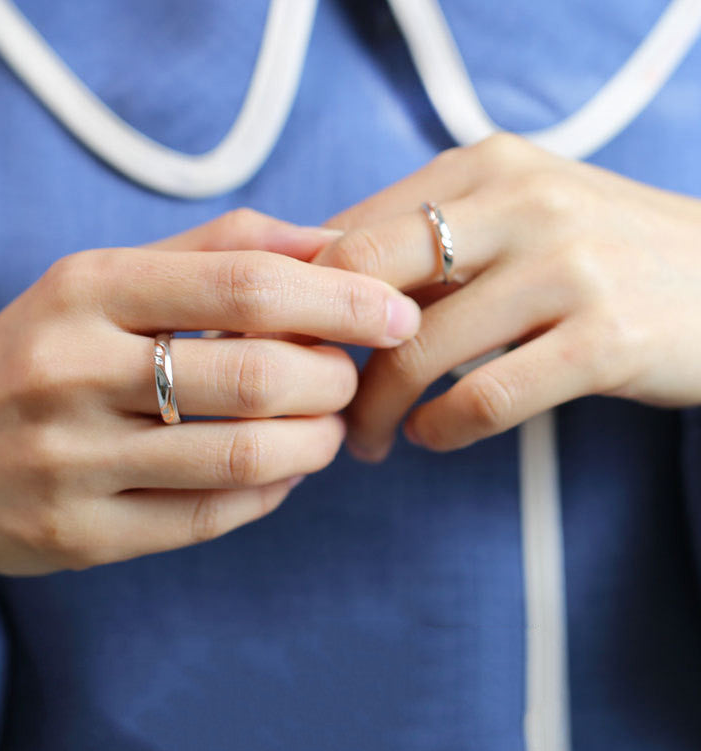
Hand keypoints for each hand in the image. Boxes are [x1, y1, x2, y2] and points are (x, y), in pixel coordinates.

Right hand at [0, 209, 420, 581]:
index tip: (396, 312)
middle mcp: (70, 373)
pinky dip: (273, 492)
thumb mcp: (106, 281)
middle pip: (257, 374)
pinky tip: (283, 470)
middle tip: (353, 376)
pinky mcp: (81, 536)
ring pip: (244, 454)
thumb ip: (217, 252)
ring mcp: (71, 463)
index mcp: (85, 290)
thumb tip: (331, 243)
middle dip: (335, 378)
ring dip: (316, 440)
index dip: (341, 299)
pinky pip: (212, 517)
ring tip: (328, 425)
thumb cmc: (42, 354)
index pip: (245, 284)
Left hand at [314, 133, 700, 457]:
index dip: (302, 302)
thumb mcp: (510, 215)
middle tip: (316, 398)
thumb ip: (422, 238)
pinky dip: (439, 431)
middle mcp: (521, 202)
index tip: (291, 350)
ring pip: (417, 352)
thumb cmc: (592, 255)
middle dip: (320, 351)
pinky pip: (484, 399)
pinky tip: (431, 436)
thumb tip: (314, 278)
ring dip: (375, 413)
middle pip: (366, 276)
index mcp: (483, 167)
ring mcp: (567, 267)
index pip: (350, 232)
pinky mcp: (605, 338)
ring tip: (369, 438)